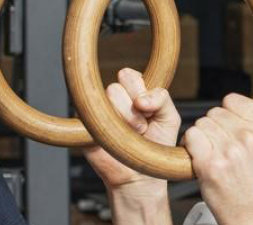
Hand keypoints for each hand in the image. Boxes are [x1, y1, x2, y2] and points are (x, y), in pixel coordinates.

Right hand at [83, 68, 181, 190]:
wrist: (140, 176)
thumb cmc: (155, 148)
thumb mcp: (169, 118)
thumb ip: (162, 98)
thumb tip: (141, 99)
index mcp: (131, 92)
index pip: (128, 76)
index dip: (140, 91)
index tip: (148, 111)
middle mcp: (112, 100)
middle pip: (115, 87)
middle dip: (132, 110)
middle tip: (140, 127)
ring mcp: (96, 111)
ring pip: (103, 102)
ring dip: (122, 120)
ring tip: (128, 135)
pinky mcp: (83, 125)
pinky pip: (90, 116)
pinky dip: (106, 129)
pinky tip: (112, 139)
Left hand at [183, 93, 252, 224]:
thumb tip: (233, 105)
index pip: (233, 100)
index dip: (226, 112)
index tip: (227, 125)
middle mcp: (250, 137)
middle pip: (214, 112)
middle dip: (213, 127)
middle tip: (219, 146)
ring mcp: (230, 150)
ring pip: (200, 124)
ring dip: (201, 137)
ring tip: (212, 154)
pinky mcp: (210, 164)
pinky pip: (191, 137)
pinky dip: (190, 146)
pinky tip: (200, 158)